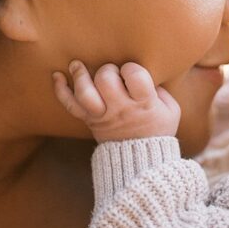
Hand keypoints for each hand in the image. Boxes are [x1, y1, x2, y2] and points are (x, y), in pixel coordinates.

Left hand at [53, 60, 180, 142]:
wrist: (142, 162)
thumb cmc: (158, 130)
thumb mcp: (171, 109)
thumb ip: (160, 90)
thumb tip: (144, 73)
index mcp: (144, 104)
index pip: (134, 76)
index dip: (132, 68)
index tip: (132, 72)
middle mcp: (121, 109)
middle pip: (106, 80)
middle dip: (107, 70)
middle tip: (112, 73)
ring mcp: (102, 116)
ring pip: (85, 93)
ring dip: (80, 75)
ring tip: (77, 64)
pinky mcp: (89, 121)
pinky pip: (70, 105)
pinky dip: (61, 90)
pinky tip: (57, 76)